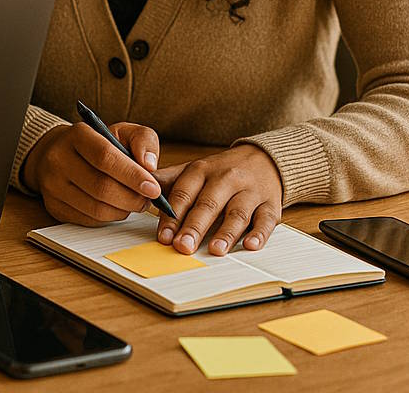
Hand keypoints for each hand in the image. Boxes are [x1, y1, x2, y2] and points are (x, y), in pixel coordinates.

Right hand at [22, 120, 161, 224]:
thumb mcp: (121, 132)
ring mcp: (53, 185)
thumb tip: (149, 165)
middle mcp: (59, 159)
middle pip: (101, 187)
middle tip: (148, 199)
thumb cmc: (97, 143)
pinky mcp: (54, 206)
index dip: (132, 175)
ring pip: (97, 208)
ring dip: (123, 210)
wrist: (59, 153)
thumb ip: (142, 140)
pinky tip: (116, 207)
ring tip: (134, 202)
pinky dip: (110, 217)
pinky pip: (89, 220)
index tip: (153, 188)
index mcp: (77, 135)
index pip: (105, 157)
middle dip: (132, 198)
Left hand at [154, 145, 281, 255]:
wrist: (262, 158)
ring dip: (226, 232)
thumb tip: (138, 189)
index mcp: (201, 170)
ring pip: (237, 212)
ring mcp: (249, 191)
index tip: (164, 236)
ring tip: (216, 251)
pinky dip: (260, 233)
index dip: (172, 215)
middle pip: (208, 204)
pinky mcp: (271, 204)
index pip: (184, 193)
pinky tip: (251, 245)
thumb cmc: (221, 171)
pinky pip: (267, 219)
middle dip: (195, 227)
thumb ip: (168, 180)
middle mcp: (225, 179)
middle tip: (183, 247)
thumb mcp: (193, 170)